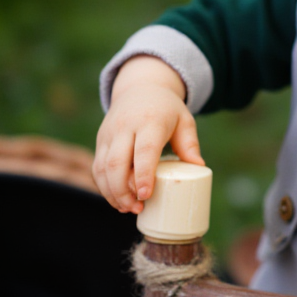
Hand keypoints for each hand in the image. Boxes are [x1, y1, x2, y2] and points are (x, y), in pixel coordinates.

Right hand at [93, 56, 203, 213]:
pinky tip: (117, 200)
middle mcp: (125, 127)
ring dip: (112, 192)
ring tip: (128, 208)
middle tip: (137, 208)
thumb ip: (190, 144)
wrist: (141, 87)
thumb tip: (199, 167)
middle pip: (116, 163)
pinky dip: (104, 186)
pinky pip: (97, 167)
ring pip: (102, 168)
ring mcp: (109, 134)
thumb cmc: (167, 109)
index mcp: (149, 121)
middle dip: (123, 191)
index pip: (144, 150)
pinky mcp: (100, 140)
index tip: (146, 195)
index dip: (143, 174)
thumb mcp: (184, 120)